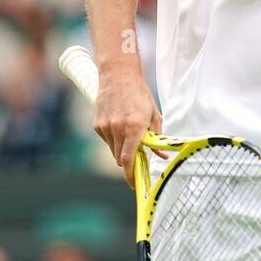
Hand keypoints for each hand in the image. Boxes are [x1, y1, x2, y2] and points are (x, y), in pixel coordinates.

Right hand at [93, 72, 162, 188]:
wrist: (118, 76)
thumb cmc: (140, 95)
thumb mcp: (154, 115)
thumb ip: (157, 137)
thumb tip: (163, 156)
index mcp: (134, 127)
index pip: (129, 159)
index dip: (131, 175)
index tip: (135, 184)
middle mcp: (117, 129)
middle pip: (120, 159)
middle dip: (129, 162)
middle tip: (138, 157)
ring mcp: (105, 127)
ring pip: (113, 151)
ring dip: (121, 149)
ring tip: (129, 133)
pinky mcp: (97, 125)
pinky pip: (107, 141)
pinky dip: (114, 140)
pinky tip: (119, 125)